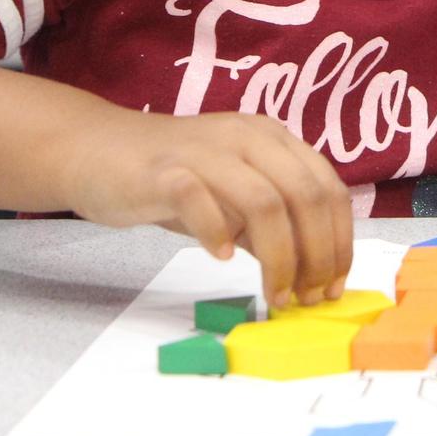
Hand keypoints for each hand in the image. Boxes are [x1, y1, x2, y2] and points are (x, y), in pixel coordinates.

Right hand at [58, 110, 352, 308]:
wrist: (97, 151)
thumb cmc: (172, 178)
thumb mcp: (234, 197)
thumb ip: (271, 225)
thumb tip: (312, 273)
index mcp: (271, 139)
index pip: (328, 188)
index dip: (339, 241)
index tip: (333, 286)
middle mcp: (246, 136)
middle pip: (305, 196)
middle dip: (316, 256)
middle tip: (305, 298)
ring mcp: (204, 151)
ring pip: (264, 201)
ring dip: (278, 257)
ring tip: (273, 293)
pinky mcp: (162, 171)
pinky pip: (200, 199)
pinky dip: (217, 232)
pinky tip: (220, 257)